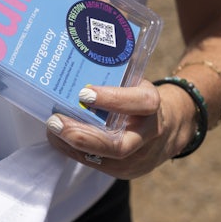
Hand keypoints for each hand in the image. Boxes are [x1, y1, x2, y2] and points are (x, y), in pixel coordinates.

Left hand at [45, 82, 196, 178]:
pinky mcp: (125, 171)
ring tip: (52, 130)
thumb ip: (115, 72)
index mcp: (152, 105)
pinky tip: (59, 138)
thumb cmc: (139, 98)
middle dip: (82, 136)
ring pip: (102, 159)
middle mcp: (147, 135)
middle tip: (55, 122)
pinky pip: (96, 164)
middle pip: (117, 146)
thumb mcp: (134, 81)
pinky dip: (74, 151)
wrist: (168, 129)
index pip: (138, 103)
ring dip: (71, 145)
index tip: (84, 93)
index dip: (112, 99)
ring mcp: (137, 158)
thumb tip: (82, 50)